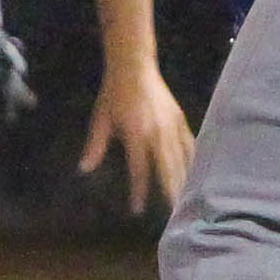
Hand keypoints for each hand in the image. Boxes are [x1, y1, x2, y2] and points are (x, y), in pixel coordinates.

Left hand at [80, 64, 198, 214]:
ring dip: (184, 180)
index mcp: (137, 134)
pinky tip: (195, 172)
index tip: (138, 210)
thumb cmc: (113, 94)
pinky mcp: (180, 119)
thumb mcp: (100, 119)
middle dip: (170, 192)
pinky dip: (192, 160)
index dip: (139, 191)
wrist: (134, 66)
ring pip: (182, 159)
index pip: (139, 170)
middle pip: (167, 169)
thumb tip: (84, 170)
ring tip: (187, 199)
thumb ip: (95, 146)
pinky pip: (189, 144)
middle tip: (175, 214)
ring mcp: (172, 126)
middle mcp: (158, 133)